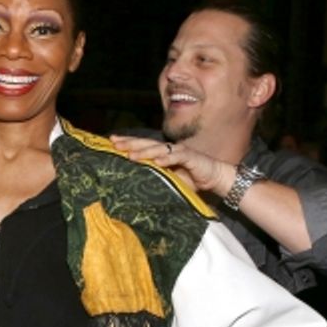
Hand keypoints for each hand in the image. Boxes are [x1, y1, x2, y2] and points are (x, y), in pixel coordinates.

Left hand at [109, 135, 233, 194]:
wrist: (215, 177)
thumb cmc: (192, 179)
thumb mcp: (169, 179)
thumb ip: (156, 178)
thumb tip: (135, 184)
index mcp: (162, 153)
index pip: (142, 146)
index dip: (128, 143)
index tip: (111, 142)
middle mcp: (169, 149)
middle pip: (146, 143)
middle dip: (130, 143)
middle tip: (114, 143)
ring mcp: (179, 151)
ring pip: (159, 149)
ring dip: (144, 151)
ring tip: (131, 155)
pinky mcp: (191, 157)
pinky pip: (177, 157)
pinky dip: (167, 159)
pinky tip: (157, 161)